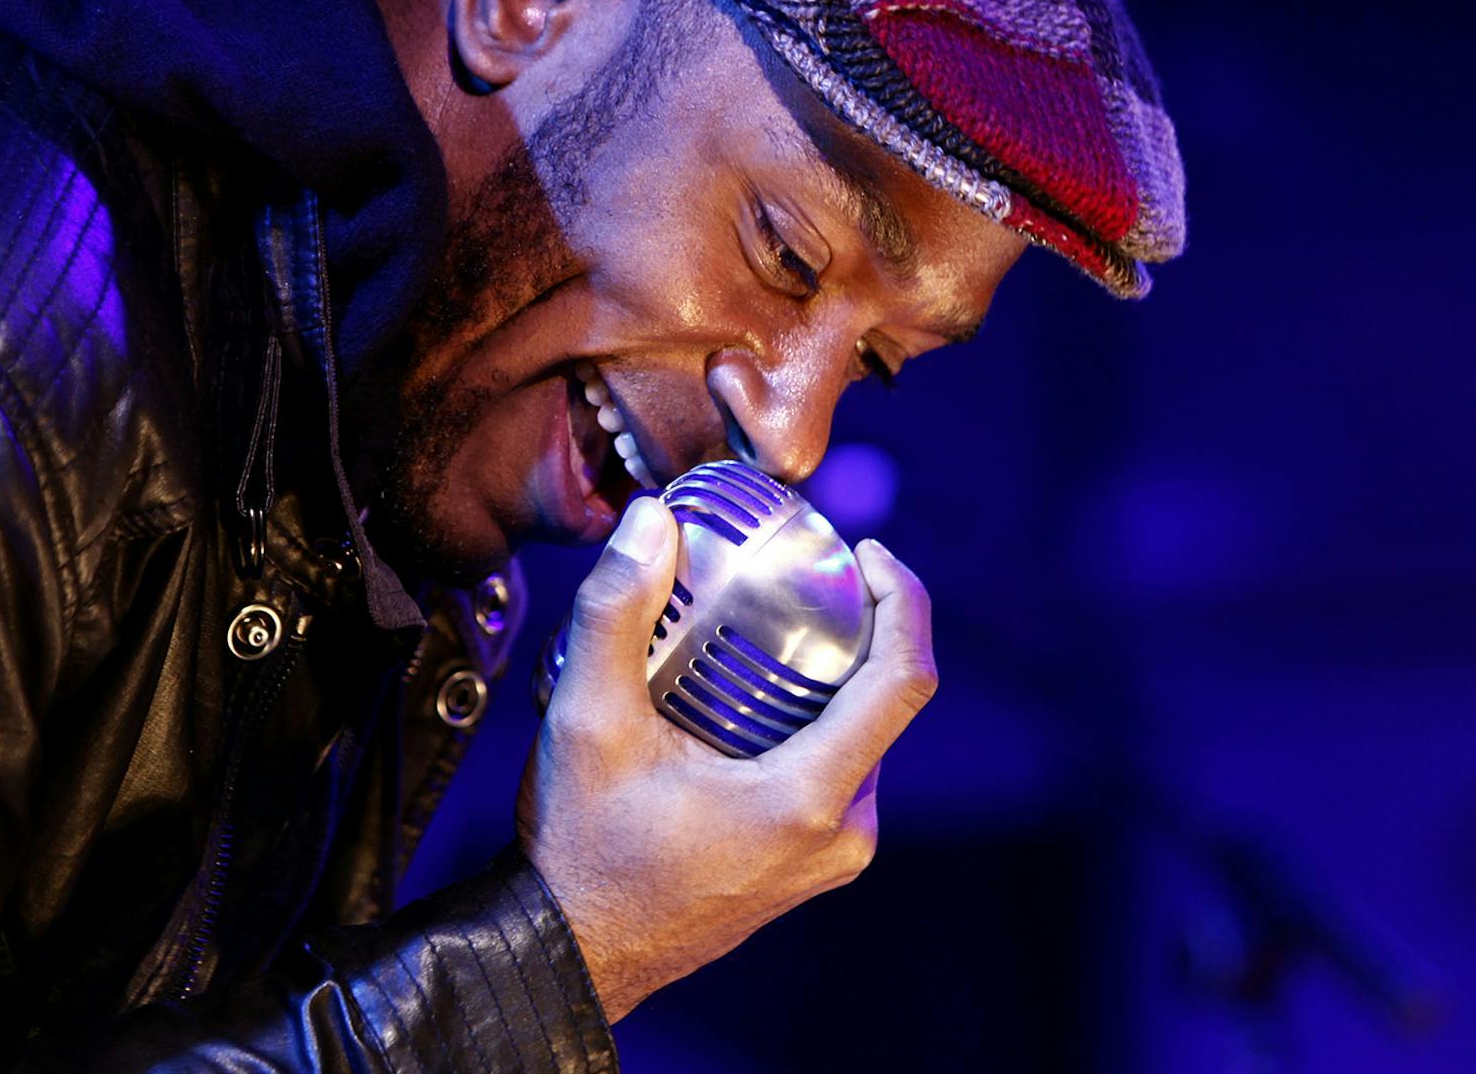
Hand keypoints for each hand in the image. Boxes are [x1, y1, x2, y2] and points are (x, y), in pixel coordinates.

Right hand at [517, 495, 936, 1020]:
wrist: (570, 954)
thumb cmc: (580, 852)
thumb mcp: (585, 722)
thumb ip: (615, 611)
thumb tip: (650, 521)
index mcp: (808, 799)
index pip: (906, 681)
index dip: (903, 599)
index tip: (867, 551)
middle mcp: (843, 832)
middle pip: (887, 701)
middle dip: (858, 625)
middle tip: (803, 571)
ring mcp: (835, 853)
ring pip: (863, 733)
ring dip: (833, 673)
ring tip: (774, 623)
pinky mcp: (816, 861)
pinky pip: (841, 767)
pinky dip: (815, 717)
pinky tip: (757, 689)